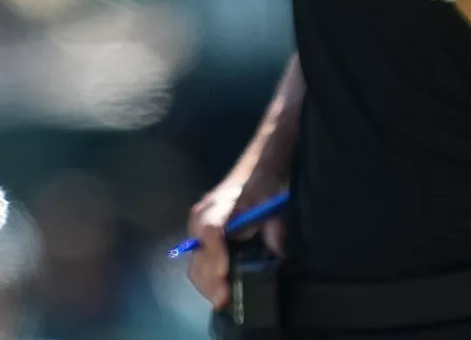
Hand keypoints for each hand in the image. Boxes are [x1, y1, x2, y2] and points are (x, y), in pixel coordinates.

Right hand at [185, 178, 285, 309]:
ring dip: (205, 283)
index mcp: (219, 204)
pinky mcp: (202, 238)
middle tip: (224, 299)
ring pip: (194, 260)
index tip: (224, 272)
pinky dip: (205, 279)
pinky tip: (218, 293)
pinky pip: (198, 262)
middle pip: (198, 250)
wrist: (255, 169)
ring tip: (222, 301)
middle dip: (209, 277)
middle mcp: (202, 217)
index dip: (214, 252)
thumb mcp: (273, 201)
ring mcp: (199, 228)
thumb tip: (276, 252)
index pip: (209, 228)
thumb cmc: (262, 184)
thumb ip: (274, 226)